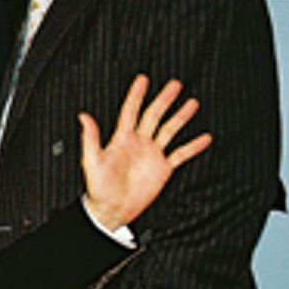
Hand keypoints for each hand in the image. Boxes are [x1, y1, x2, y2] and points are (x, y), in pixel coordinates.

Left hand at [80, 75, 210, 230]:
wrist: (112, 210)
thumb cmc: (98, 187)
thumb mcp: (92, 161)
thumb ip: (91, 137)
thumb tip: (83, 116)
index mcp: (121, 139)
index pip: (130, 111)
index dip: (136, 95)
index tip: (143, 79)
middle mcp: (139, 143)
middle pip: (154, 115)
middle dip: (164, 99)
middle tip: (175, 84)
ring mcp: (152, 154)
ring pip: (169, 130)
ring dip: (180, 117)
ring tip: (192, 103)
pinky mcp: (162, 168)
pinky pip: (181, 154)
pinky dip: (193, 146)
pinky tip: (204, 137)